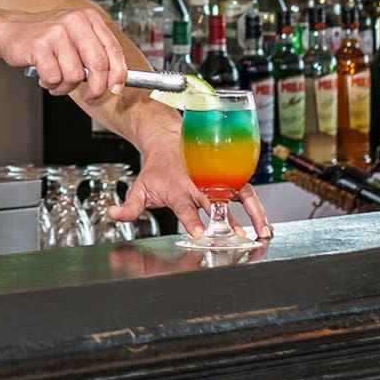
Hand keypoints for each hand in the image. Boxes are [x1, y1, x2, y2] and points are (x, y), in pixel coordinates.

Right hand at [0, 6, 128, 97]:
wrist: (9, 29)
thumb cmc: (45, 37)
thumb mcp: (74, 36)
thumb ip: (95, 52)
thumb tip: (115, 80)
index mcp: (88, 18)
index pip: (113, 49)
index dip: (118, 73)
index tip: (116, 88)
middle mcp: (75, 21)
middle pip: (99, 64)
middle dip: (96, 88)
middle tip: (91, 96)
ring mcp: (56, 32)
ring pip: (75, 75)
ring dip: (66, 86)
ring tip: (57, 80)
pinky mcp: (39, 45)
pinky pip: (54, 78)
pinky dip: (50, 83)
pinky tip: (44, 75)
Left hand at [110, 146, 272, 243]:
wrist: (168, 141)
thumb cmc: (156, 169)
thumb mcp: (139, 187)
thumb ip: (130, 206)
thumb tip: (114, 214)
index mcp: (177, 188)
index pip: (185, 207)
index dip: (192, 220)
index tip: (200, 234)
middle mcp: (199, 184)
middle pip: (216, 204)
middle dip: (227, 222)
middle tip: (240, 238)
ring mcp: (215, 180)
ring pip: (237, 196)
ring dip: (252, 214)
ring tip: (263, 232)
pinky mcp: (227, 178)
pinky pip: (246, 192)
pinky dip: (257, 207)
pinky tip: (265, 224)